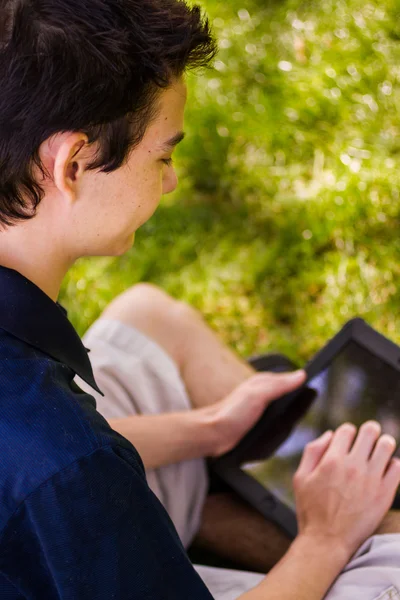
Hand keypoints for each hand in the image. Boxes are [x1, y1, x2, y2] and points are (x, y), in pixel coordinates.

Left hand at [204, 370, 305, 456]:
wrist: (212, 433)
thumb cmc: (231, 413)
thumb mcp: (257, 395)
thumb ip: (279, 385)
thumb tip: (301, 374)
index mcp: (263, 381)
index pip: (290, 379)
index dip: (304, 382)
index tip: (317, 387)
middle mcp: (262, 392)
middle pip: (288, 392)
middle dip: (301, 395)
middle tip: (314, 397)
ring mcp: (259, 406)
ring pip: (283, 405)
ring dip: (293, 408)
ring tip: (305, 408)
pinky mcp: (257, 421)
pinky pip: (276, 417)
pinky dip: (284, 419)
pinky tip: (287, 425)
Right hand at [294, 421, 399, 560]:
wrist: (327, 542)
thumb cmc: (311, 511)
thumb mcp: (301, 477)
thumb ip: (313, 451)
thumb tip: (330, 434)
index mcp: (331, 460)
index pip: (347, 429)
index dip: (346, 432)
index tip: (347, 442)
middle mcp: (353, 466)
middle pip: (370, 430)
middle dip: (368, 431)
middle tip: (367, 440)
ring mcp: (371, 479)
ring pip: (387, 445)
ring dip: (383, 444)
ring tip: (379, 451)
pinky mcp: (384, 494)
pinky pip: (397, 467)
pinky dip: (392, 464)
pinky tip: (384, 470)